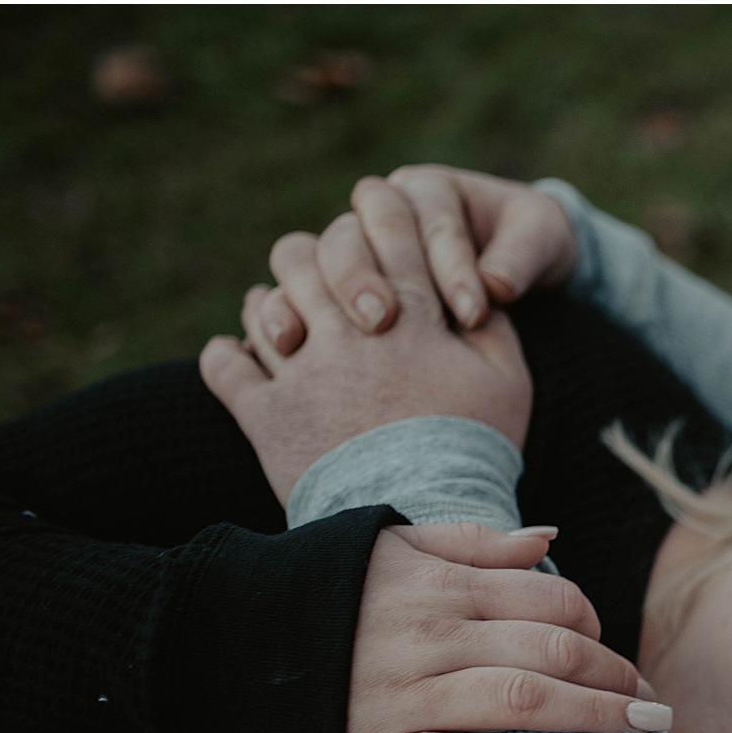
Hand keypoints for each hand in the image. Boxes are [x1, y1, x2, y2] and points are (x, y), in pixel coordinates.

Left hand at [200, 177, 532, 504]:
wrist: (427, 521)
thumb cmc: (475, 450)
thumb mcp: (508, 382)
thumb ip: (491, 324)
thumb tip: (472, 283)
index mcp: (409, 318)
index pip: (385, 230)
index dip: (378, 212)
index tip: (375, 216)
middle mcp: (348, 334)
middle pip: (307, 254)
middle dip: (315, 256)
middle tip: (324, 278)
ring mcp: (302, 373)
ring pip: (263, 303)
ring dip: (273, 303)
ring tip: (289, 321)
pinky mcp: (266, 415)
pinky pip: (224, 365)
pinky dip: (228, 355)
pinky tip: (244, 358)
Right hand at [257, 166, 575, 350]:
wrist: (510, 275)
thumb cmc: (528, 248)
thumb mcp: (540, 241)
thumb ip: (520, 258)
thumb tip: (495, 285)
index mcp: (427, 190)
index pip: (426, 218)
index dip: (449, 265)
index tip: (473, 315)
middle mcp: (378, 215)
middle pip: (351, 233)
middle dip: (365, 275)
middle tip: (386, 320)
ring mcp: (351, 254)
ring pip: (313, 259)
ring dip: (324, 300)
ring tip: (341, 340)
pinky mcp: (331, 294)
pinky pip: (294, 296)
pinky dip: (288, 317)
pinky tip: (292, 348)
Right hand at [348, 525, 670, 732]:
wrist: (226, 642)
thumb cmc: (327, 590)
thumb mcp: (397, 546)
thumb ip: (476, 544)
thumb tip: (549, 538)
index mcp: (443, 587)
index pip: (551, 600)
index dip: (597, 626)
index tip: (615, 653)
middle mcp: (430, 637)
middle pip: (553, 651)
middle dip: (616, 678)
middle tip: (655, 703)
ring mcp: (404, 696)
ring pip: (522, 702)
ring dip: (595, 719)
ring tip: (642, 731)